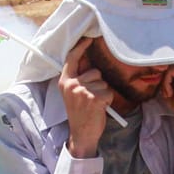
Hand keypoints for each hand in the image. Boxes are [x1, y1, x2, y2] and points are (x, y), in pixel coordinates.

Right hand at [59, 38, 111, 156]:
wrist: (82, 134)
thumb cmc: (80, 114)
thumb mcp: (73, 94)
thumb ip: (78, 80)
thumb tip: (90, 65)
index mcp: (64, 82)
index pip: (72, 59)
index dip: (81, 47)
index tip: (88, 39)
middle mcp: (72, 85)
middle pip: (95, 72)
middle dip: (98, 83)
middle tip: (91, 99)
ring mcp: (82, 91)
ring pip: (103, 82)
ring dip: (103, 92)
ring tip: (95, 104)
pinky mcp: (94, 98)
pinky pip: (108, 92)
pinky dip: (108, 100)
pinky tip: (100, 108)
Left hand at [161, 59, 173, 125]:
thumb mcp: (166, 84)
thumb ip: (162, 73)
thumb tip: (151, 63)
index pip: (165, 65)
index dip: (162, 78)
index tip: (168, 91)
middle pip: (165, 65)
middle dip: (162, 80)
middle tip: (167, 93)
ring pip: (166, 68)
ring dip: (164, 83)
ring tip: (169, 93)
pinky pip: (168, 72)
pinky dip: (165, 84)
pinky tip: (170, 93)